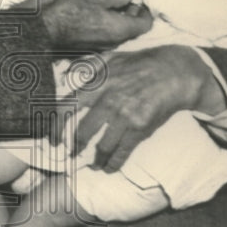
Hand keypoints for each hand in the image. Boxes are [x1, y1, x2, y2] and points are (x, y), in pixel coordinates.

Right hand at [41, 0, 152, 50]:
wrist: (43, 30)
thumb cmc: (72, 13)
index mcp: (120, 30)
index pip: (145, 23)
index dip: (144, 8)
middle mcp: (112, 39)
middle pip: (125, 19)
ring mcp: (99, 42)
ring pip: (107, 18)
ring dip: (98, 0)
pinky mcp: (86, 41)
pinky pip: (93, 24)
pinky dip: (86, 10)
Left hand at [59, 46, 226, 171]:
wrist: (173, 73)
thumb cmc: (139, 64)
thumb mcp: (110, 57)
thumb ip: (86, 66)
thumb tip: (65, 75)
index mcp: (96, 85)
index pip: (66, 108)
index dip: (55, 127)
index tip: (53, 139)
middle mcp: (107, 101)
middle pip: (82, 132)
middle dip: (74, 147)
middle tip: (71, 154)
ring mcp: (124, 116)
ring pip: (102, 147)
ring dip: (95, 160)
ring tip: (93, 164)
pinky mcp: (140, 128)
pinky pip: (122, 152)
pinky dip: (113, 164)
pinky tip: (109, 168)